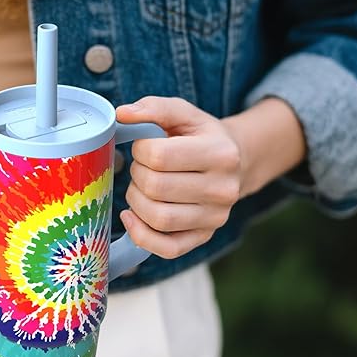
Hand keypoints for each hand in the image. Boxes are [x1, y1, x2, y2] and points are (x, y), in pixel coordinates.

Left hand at [115, 96, 242, 258]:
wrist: (234, 163)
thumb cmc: (200, 136)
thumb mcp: (183, 113)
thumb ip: (153, 108)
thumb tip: (121, 114)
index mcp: (220, 153)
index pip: (159, 157)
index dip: (140, 150)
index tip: (144, 146)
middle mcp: (224, 189)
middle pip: (156, 188)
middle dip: (137, 175)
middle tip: (142, 167)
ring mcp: (215, 218)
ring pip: (158, 218)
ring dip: (135, 202)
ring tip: (141, 188)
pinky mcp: (203, 237)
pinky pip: (167, 248)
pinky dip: (141, 235)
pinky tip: (132, 217)